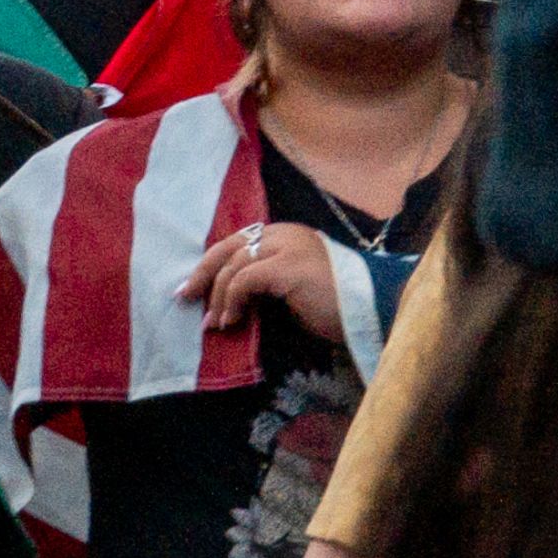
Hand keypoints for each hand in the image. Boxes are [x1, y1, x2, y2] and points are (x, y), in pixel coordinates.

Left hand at [191, 216, 347, 339]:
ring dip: (218, 297)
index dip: (211, 265)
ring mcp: (287, 247)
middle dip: (203, 274)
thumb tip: (229, 300)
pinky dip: (232, 300)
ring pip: (233, 265)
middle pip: (227, 247)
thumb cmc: (336, 305)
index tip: (194, 289)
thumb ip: (265, 282)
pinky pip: (245, 279)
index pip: (236, 242)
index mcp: (285, 234)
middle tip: (186, 298)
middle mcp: (283, 234)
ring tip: (215, 323)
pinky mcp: (288, 266)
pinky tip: (233, 320)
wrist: (372, 309)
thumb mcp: (293, 288)